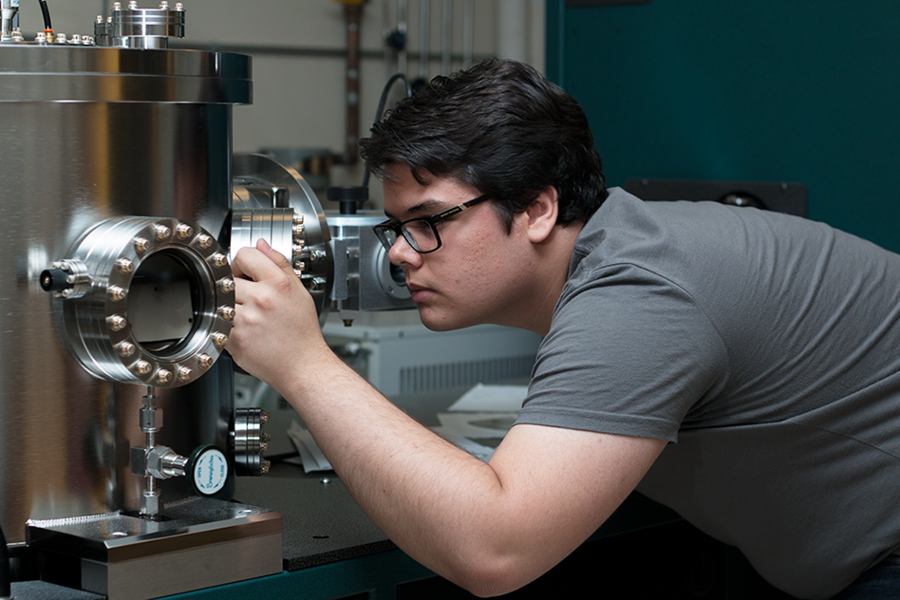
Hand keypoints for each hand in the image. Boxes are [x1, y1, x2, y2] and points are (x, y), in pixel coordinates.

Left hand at [227, 239, 328, 391]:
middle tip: (247, 297)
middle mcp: (262, 299)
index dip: (242, 263)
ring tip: (246, 314)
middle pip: (229, 277)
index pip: (245, 255)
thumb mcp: (299, 291)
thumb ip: (279, 264)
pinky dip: (226, 324)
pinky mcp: (235, 338)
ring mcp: (247, 319)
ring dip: (228, 305)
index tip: (245, 273)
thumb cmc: (303, 332)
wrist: (303, 365)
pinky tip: (243, 329)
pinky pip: (219, 321)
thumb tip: (262, 245)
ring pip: (221, 299)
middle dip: (235, 286)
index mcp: (278, 283)